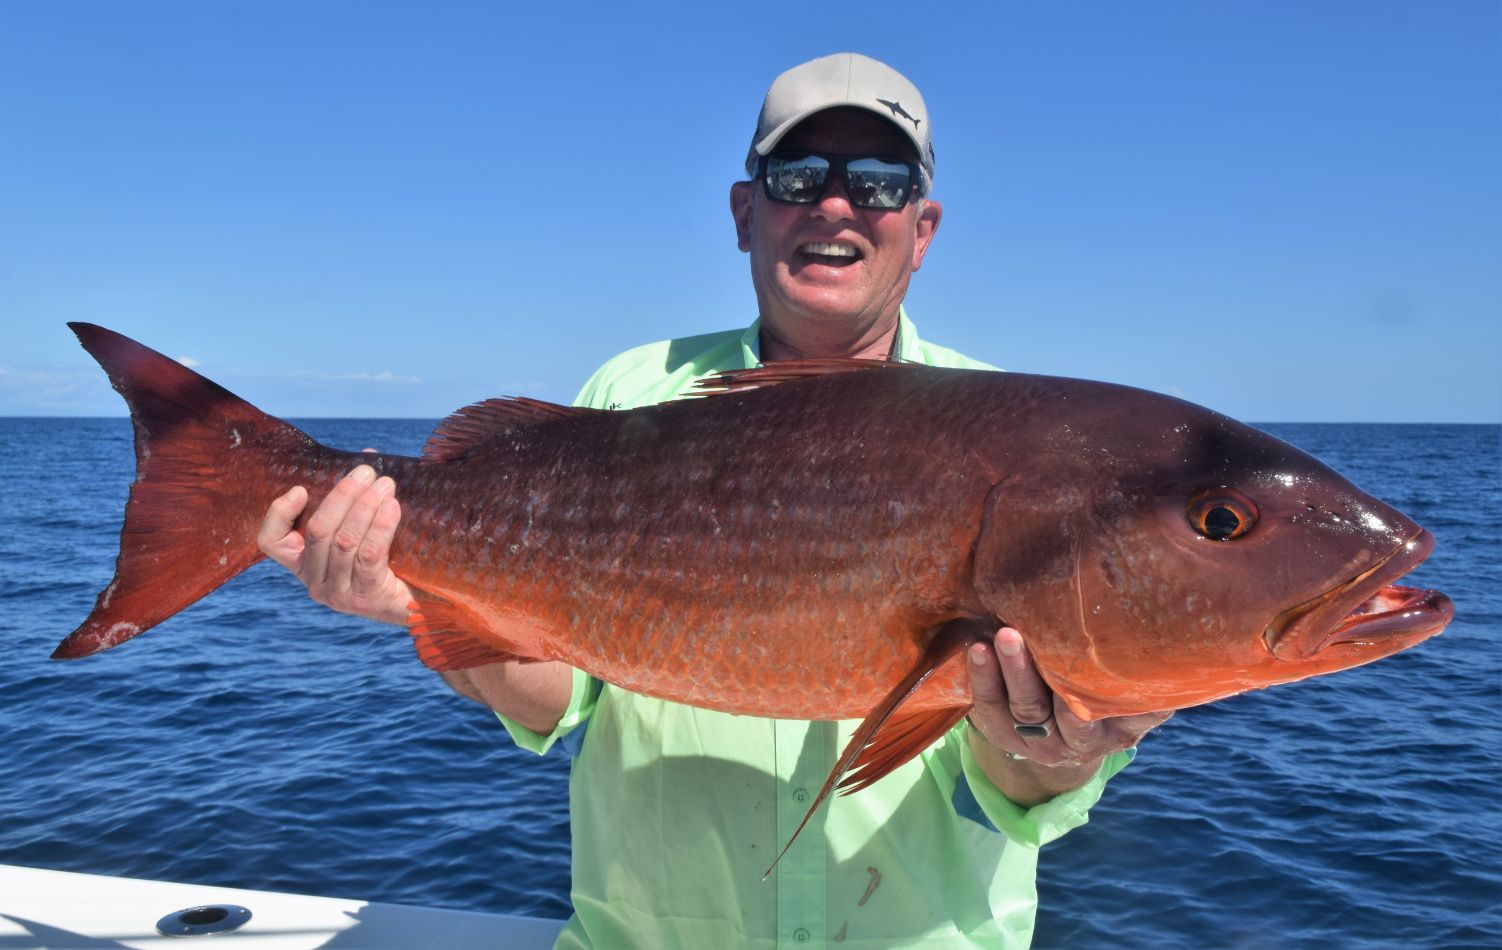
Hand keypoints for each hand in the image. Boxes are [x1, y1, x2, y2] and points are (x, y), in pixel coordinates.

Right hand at [257, 462, 411, 625]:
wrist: (425, 599)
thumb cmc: (394, 557)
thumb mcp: (367, 527)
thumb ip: (357, 497)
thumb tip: (367, 455)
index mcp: (305, 563)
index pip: (270, 541)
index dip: (279, 513)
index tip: (302, 489)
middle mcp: (315, 581)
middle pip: (318, 531)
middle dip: (343, 495)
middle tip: (367, 472)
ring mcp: (339, 593)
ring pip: (344, 541)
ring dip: (365, 507)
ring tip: (386, 485)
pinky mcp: (365, 598)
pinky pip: (369, 555)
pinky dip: (380, 527)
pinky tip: (393, 508)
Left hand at [967, 627, 1171, 800]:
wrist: (1048, 736)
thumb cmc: (1093, 691)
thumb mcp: (1120, 693)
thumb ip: (1134, 667)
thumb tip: (1165, 614)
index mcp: (1121, 728)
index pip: (1135, 714)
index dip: (1128, 695)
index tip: (1117, 660)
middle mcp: (1083, 740)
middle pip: (1070, 713)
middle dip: (1055, 675)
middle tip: (1039, 634)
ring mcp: (1040, 741)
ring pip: (1028, 708)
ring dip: (1014, 670)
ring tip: (1004, 635)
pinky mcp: (1003, 733)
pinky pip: (990, 706)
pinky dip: (983, 676)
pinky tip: (978, 649)